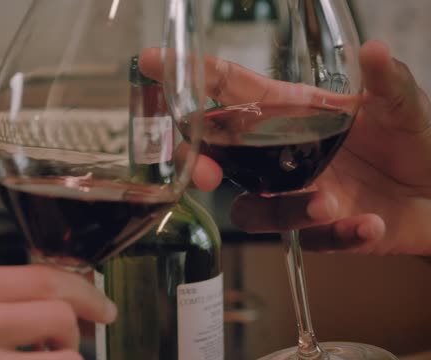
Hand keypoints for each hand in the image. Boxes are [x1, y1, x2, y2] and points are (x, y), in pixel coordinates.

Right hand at [143, 41, 430, 255]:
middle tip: (205, 173)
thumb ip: (387, 81)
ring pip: (257, 210)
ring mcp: (295, 194)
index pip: (230, 90)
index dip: (190, 74)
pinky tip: (370, 224)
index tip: (152, 61)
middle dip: (202, 165)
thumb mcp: (403, 107)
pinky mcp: (317, 230)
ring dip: (288, 209)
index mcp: (291, 113)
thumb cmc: (415, 142)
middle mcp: (281, 155)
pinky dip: (340, 235)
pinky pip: (309, 239)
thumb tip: (371, 50)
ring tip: (331, 204)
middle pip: (220, 158)